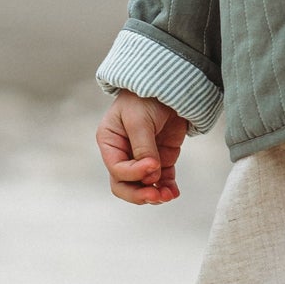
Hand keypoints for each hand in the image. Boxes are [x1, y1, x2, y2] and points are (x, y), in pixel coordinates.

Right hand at [96, 91, 188, 205]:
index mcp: (110, 143)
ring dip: (155, 194)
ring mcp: (142, 159)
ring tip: (168, 195)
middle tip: (155, 196)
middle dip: (140, 193)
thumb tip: (151, 175)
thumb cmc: (145, 98)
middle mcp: (123, 154)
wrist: (168, 87)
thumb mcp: (139, 120)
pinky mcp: (161, 160)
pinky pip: (162, 181)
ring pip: (143, 187)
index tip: (153, 166)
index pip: (117, 169)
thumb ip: (143, 148)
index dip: (134, 173)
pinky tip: (174, 192)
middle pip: (124, 185)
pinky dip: (167, 188)